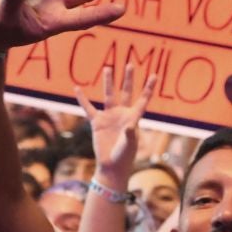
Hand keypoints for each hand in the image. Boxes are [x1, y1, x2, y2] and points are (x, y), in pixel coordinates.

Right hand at [76, 63, 153, 181]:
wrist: (112, 166)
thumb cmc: (125, 156)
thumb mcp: (130, 144)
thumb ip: (130, 133)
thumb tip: (130, 125)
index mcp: (134, 117)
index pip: (143, 99)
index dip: (148, 88)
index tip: (154, 75)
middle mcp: (122, 114)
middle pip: (126, 92)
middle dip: (128, 79)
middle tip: (130, 64)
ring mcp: (109, 117)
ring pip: (108, 95)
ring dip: (108, 82)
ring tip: (108, 68)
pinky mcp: (97, 122)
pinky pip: (88, 108)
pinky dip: (82, 99)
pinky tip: (77, 88)